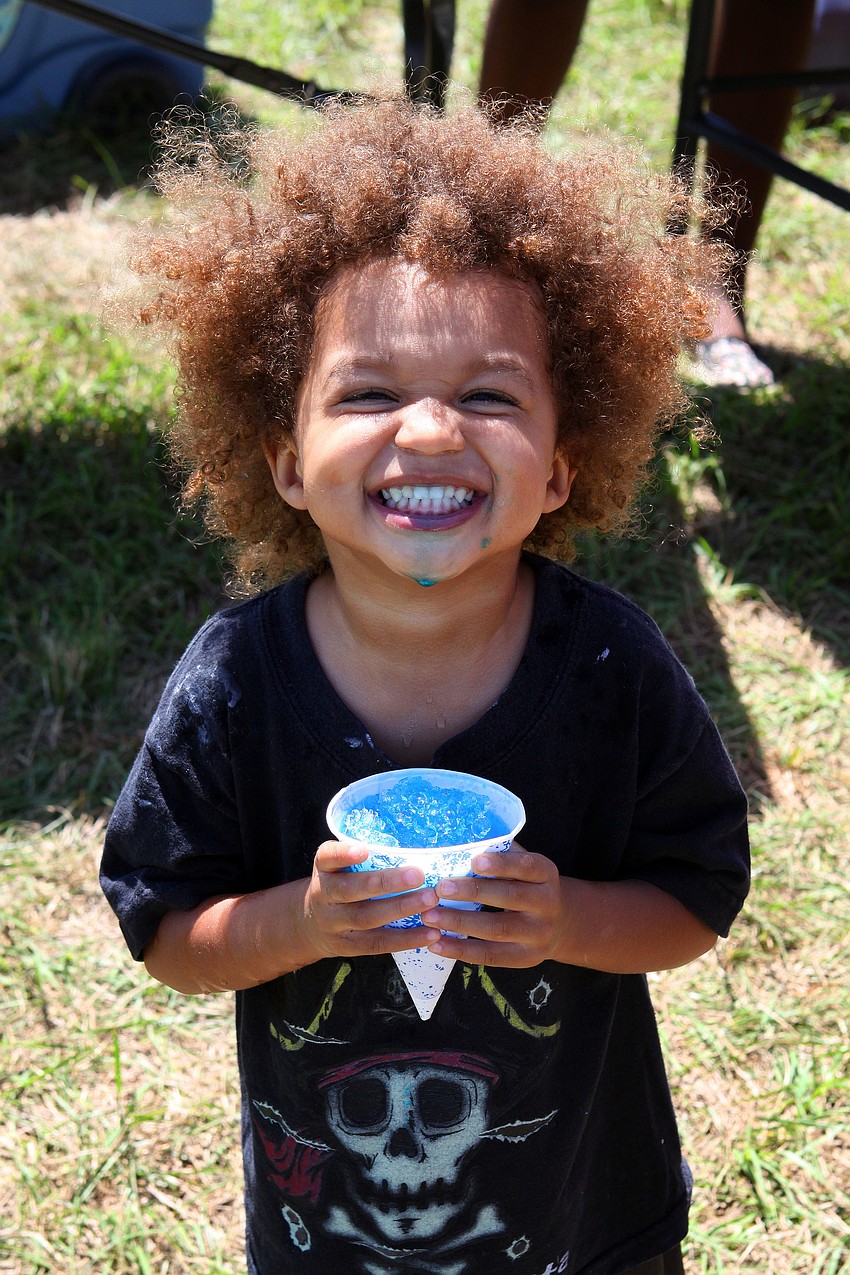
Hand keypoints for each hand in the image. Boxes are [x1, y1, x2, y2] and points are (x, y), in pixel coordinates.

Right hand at [300, 840, 440, 960]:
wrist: (308, 926)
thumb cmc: (338, 885)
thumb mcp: (337, 867)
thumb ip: (364, 856)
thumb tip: (415, 842)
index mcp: (324, 869)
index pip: (327, 858)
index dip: (343, 854)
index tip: (364, 850)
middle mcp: (324, 896)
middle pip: (351, 890)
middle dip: (386, 883)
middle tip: (418, 875)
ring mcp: (334, 924)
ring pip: (366, 918)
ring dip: (400, 909)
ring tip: (429, 900)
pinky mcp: (347, 946)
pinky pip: (377, 944)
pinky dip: (405, 939)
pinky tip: (430, 933)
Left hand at [420, 843, 564, 967]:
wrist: (561, 924)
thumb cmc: (527, 885)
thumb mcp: (523, 867)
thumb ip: (499, 855)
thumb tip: (458, 844)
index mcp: (546, 874)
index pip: (526, 866)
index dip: (501, 864)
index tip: (473, 862)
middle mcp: (547, 903)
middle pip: (510, 898)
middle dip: (472, 892)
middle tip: (440, 888)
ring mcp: (539, 934)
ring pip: (497, 929)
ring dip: (460, 922)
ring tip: (430, 916)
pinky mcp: (526, 958)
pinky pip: (491, 956)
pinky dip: (461, 950)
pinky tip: (436, 944)